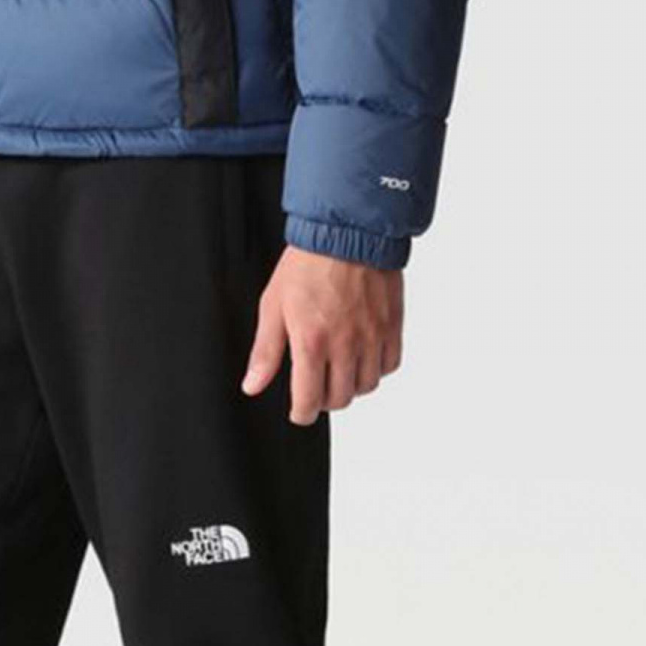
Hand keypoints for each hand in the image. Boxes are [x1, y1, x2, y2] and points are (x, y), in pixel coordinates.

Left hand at [241, 247, 403, 423]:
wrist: (347, 232)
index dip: (302, 413)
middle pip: (340, 399)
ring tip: (338, 370)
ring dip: (351, 385)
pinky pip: (389, 364)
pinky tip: (362, 355)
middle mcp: (346, 345)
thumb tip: (253, 385)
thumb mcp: (273, 305)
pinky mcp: (392, 326)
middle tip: (316, 386)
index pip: (310, 401)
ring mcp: (372, 337)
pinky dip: (375, 368)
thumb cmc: (308, 264)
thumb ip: (265, 351)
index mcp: (312, 342)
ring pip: (366, 386)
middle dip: (324, 399)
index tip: (299, 411)